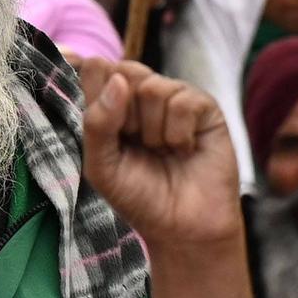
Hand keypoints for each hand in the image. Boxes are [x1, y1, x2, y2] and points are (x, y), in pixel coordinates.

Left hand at [77, 62, 237, 253]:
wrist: (182, 228)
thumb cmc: (138, 196)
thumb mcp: (102, 167)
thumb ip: (97, 123)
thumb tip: (118, 79)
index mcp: (111, 104)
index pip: (94, 69)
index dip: (94, 87)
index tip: (100, 120)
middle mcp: (141, 94)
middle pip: (124, 71)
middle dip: (124, 115)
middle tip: (134, 143)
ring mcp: (174, 96)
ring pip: (153, 87)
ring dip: (153, 130)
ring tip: (161, 150)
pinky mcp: (204, 106)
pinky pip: (183, 102)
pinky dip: (179, 133)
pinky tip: (184, 149)